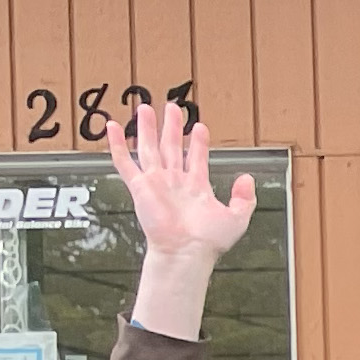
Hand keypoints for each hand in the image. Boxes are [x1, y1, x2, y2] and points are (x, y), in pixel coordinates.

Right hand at [113, 103, 255, 337]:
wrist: (187, 252)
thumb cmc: (209, 242)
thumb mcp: (237, 217)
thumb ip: (244, 198)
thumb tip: (247, 177)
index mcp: (196, 187)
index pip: (196, 158)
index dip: (198, 142)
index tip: (200, 127)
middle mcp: (175, 182)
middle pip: (172, 147)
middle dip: (172, 127)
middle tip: (172, 107)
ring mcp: (156, 183)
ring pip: (149, 148)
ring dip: (148, 129)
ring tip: (145, 108)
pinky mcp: (139, 187)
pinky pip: (124, 162)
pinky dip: (117, 145)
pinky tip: (112, 128)